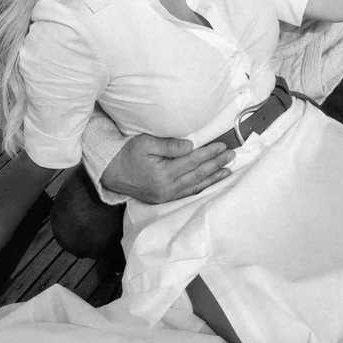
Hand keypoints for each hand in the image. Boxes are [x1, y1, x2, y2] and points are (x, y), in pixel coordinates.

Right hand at [99, 133, 232, 204]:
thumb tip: (191, 146)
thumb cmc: (128, 154)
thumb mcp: (145, 143)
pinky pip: (188, 193)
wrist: (111, 172)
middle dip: (216, 164)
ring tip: (228, 170)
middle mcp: (167, 187)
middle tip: (231, 155)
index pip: (192, 161)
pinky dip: (202, 187)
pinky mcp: (165, 199)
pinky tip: (211, 182)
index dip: (209, 153)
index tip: (222, 145)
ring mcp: (167, 195)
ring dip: (213, 177)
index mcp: (163, 173)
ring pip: (196, 186)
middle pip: (198, 174)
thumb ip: (169, 145)